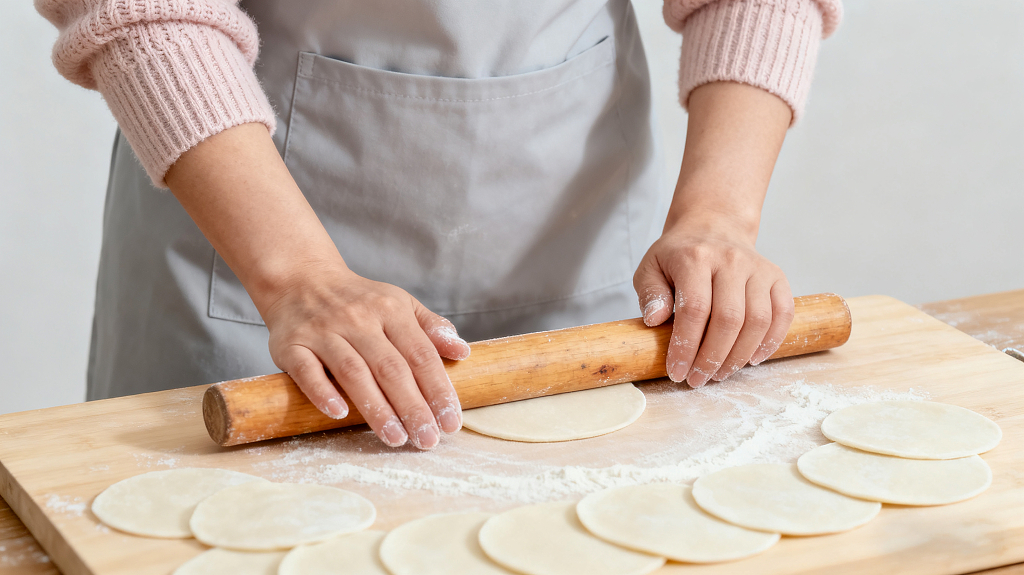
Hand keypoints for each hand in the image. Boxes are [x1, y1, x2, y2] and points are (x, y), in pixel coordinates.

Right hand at [263, 261, 470, 448]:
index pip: (420, 355)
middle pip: (390, 368)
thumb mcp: (399, 303)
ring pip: (353, 373)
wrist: (301, 279)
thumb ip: (431, 327)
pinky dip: (322, 392)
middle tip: (428, 440)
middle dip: (413, 407)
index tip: (451, 422)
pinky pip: (306, 371)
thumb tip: (463, 351)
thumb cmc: (358, 300)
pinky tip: (339, 414)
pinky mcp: (291, 344)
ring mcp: (323, 331)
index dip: (438, 390)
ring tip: (396, 438)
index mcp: (390, 310)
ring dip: (376, 408)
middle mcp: (358, 319)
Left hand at [634, 215, 793, 387]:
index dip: (686, 347)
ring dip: (738, 356)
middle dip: (712, 358)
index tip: (677, 372)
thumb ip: (649, 293)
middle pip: (728, 319)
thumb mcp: (651, 267)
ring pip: (757, 321)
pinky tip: (751, 359)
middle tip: (698, 379)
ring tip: (719, 373)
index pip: (695, 310)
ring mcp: (758, 268)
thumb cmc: (679, 255)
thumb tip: (655, 321)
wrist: (713, 226)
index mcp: (695, 257)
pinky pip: (783, 313)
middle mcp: (730, 260)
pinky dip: (771, 341)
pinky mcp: (777, 277)